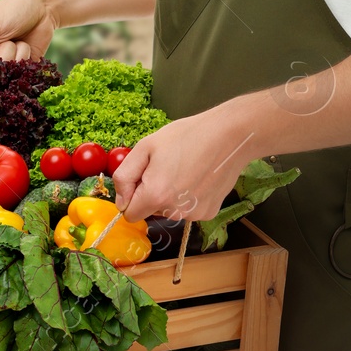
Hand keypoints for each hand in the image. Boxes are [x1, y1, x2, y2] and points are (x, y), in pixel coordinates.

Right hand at [0, 0, 59, 74]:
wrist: (44, 5)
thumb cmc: (12, 9)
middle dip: (1, 57)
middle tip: (7, 41)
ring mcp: (11, 62)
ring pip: (9, 75)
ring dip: (16, 55)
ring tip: (19, 39)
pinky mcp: (27, 65)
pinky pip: (23, 73)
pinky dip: (26, 58)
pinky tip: (28, 44)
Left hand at [110, 106, 249, 223]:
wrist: (229, 135)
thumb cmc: (187, 136)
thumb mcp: (146, 147)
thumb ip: (124, 176)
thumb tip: (121, 201)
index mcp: (156, 196)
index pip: (130, 214)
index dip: (132, 195)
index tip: (143, 177)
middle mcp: (175, 212)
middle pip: (150, 211)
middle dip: (152, 193)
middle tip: (166, 167)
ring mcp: (194, 215)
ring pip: (170, 211)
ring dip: (170, 195)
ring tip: (185, 169)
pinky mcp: (209, 213)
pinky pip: (188, 209)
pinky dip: (188, 197)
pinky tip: (198, 176)